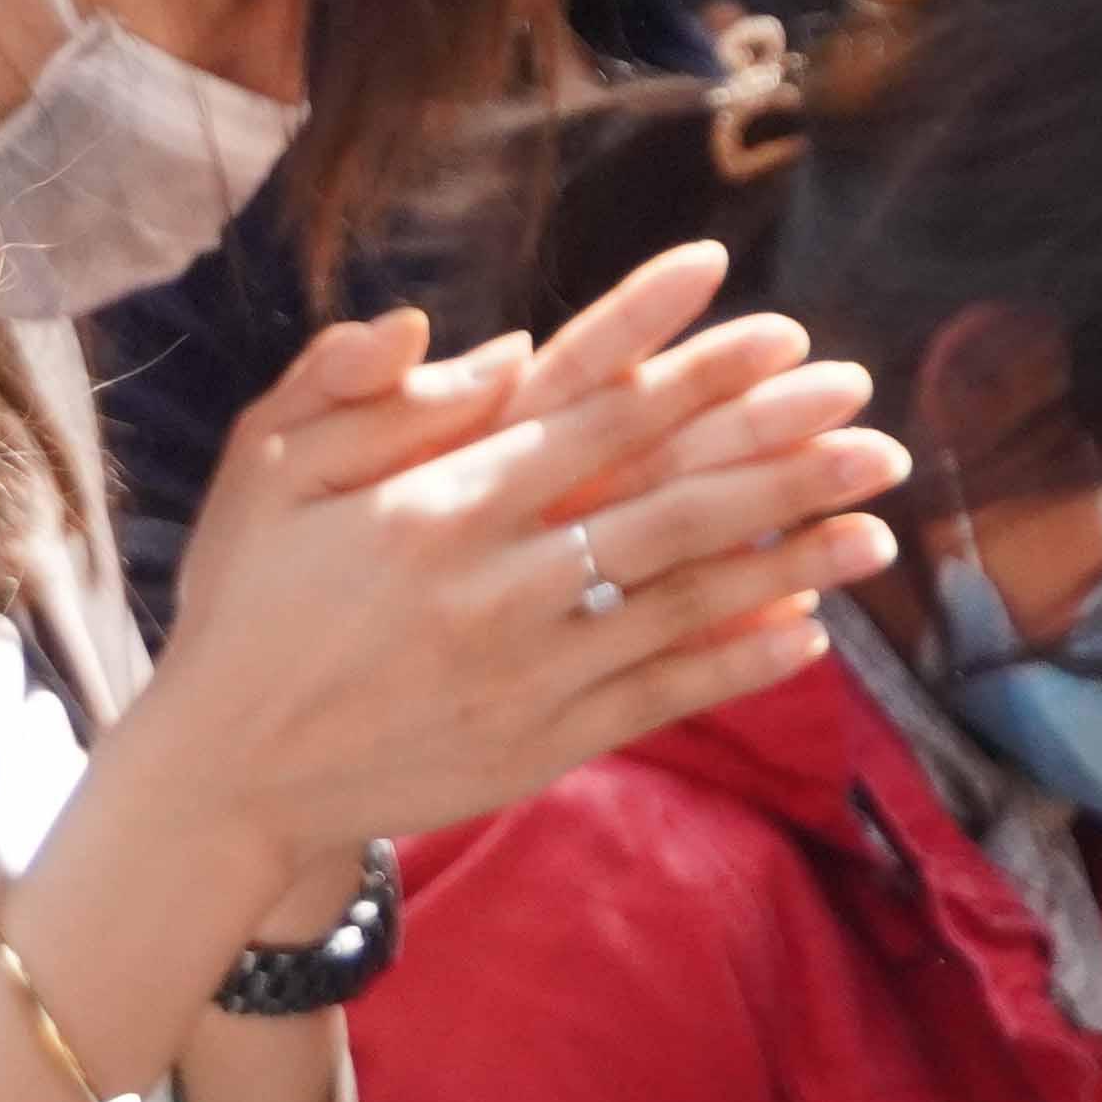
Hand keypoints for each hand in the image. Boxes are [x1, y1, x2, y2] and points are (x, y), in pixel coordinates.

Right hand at [122, 238, 908, 871]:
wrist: (225, 775)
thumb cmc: (243, 604)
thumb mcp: (263, 471)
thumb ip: (353, 392)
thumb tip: (479, 339)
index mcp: (435, 503)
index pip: (592, 413)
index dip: (691, 364)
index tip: (777, 326)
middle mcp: (493, 583)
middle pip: (664, 500)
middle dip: (776, 451)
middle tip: (865, 410)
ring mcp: (524, 670)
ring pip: (682, 600)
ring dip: (789, 557)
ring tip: (877, 523)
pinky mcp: (539, 743)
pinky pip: (660, 695)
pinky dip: (735, 662)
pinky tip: (808, 629)